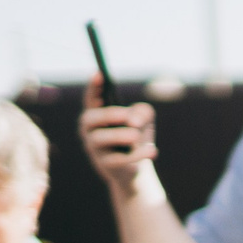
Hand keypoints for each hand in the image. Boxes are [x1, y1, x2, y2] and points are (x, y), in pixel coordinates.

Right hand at [78, 78, 158, 194]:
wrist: (136, 169)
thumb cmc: (136, 137)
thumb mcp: (144, 120)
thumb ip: (142, 112)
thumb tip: (133, 121)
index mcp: (97, 114)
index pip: (91, 98)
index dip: (94, 86)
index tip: (99, 73)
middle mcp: (90, 130)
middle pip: (90, 118)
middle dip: (109, 114)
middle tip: (127, 115)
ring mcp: (95, 148)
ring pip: (100, 138)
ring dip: (121, 135)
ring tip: (136, 135)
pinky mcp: (105, 165)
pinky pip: (118, 159)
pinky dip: (137, 154)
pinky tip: (153, 151)